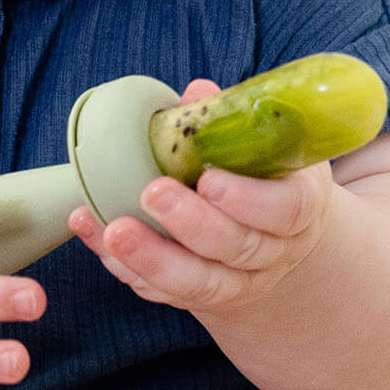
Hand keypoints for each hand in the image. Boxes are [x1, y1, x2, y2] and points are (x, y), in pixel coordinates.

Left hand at [67, 78, 338, 317]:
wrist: (272, 240)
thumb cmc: (264, 177)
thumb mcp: (265, 147)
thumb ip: (231, 121)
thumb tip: (198, 91)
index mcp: (298, 207)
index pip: (285, 211)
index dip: (248, 200)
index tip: (209, 180)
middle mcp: (272, 253)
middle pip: (236, 248)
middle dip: (190, 224)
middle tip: (152, 193)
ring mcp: (237, 282)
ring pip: (198, 283)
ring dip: (151, 258)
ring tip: (113, 230)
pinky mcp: (197, 297)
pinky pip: (159, 290)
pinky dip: (122, 265)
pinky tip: (92, 231)